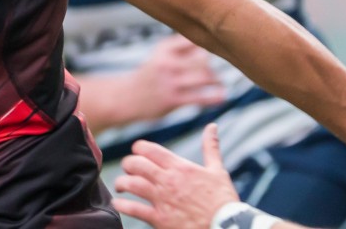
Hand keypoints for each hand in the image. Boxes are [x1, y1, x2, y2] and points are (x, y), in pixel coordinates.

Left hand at [114, 123, 238, 228]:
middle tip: (128, 170)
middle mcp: (168, 181)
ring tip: (120, 186)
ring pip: (132, 184)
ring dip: (121, 183)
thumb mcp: (218, 170)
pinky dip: (122, 205)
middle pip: (136, 164)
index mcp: (180, 167)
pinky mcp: (161, 219)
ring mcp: (163, 200)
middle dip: (128, 165)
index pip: (149, 149)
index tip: (137, 153)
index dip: (138, 148)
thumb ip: (211, 147)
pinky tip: (118, 204)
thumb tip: (212, 126)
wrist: (227, 226)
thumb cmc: (223, 200)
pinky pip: (134, 210)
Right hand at [131, 34, 226, 121]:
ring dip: (216, 80)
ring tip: (219, 83)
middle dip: (213, 64)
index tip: (220, 48)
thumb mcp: (160, 55)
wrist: (127, 97)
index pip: (194, 40)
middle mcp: (167, 62)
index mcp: (165, 48)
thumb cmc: (151, 74)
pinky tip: (222, 97)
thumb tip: (212, 42)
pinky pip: (201, 98)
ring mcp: (170, 81)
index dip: (210, 43)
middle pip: (203, 58)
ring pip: (204, 77)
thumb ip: (182, 47)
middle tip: (217, 69)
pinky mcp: (173, 100)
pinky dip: (215, 98)